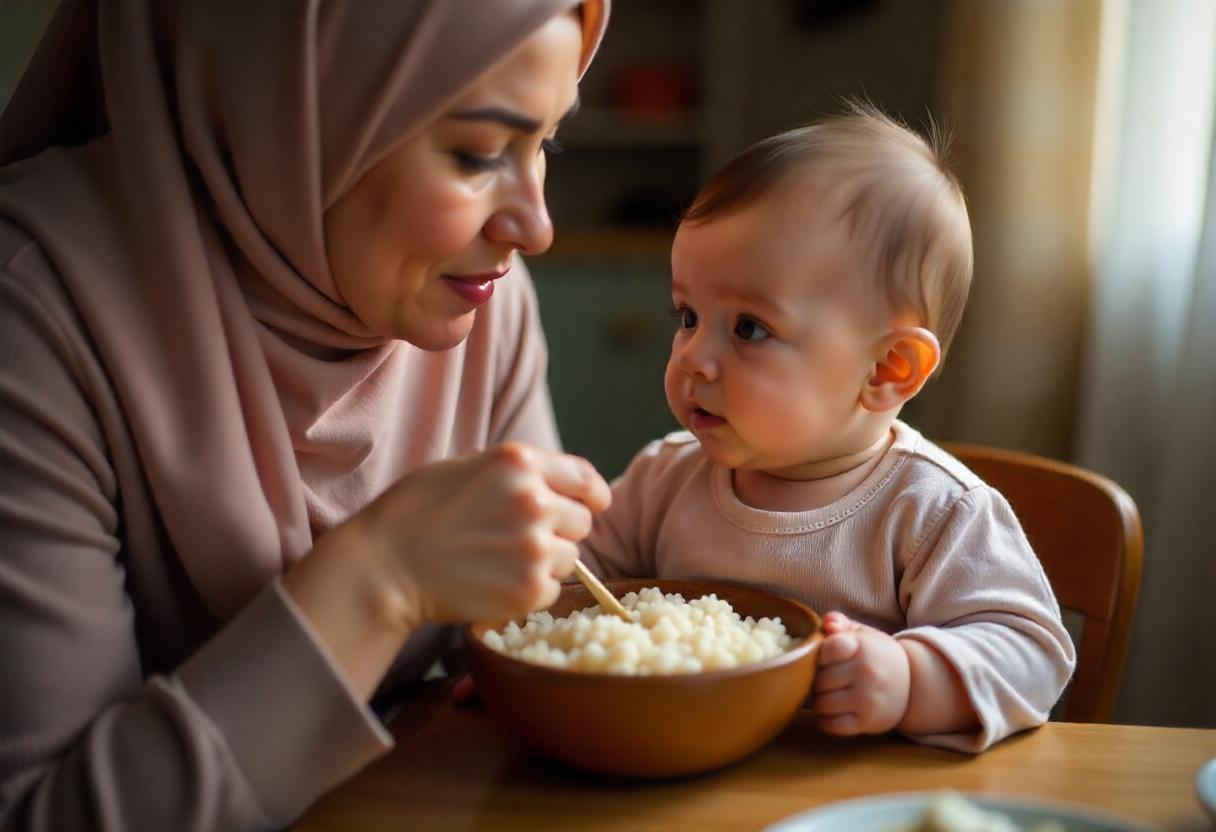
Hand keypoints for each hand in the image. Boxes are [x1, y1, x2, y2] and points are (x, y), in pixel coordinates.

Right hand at [346, 442, 610, 627]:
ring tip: (499, 561)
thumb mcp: (469, 467)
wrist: (385, 566)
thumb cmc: (417, 512)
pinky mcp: (529, 590)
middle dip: (559, 530)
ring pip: (569, 558)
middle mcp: (535, 501)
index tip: (591, 505)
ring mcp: (535, 548)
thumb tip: (566, 486)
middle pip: (582, 522)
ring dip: (545, 562)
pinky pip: (553, 590)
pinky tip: (494, 582)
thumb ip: (520, 472)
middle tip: (518, 538)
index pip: (585, 480)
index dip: (590, 496)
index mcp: (520, 462)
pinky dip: (530, 590)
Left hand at [812, 611, 910, 735]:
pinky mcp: (868, 722)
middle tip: (826, 678)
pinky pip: (832, 725)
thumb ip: (840, 622)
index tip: (826, 657)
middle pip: (819, 679)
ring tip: (829, 693)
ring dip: (820, 700)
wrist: (910, 683)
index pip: (827, 649)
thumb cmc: (875, 654)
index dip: (820, 655)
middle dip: (817, 680)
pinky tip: (832, 711)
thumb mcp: (862, 634)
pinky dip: (826, 720)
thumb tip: (827, 623)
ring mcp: (868, 699)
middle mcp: (867, 673)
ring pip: (822, 704)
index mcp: (863, 647)